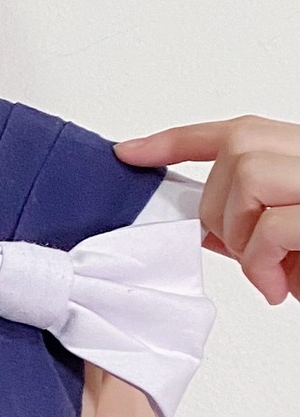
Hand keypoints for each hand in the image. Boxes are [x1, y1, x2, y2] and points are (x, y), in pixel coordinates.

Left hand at [113, 115, 299, 304]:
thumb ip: (247, 224)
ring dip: (244, 236)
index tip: (130, 151)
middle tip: (248, 252)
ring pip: (249, 177)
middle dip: (221, 210)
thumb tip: (198, 222)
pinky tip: (280, 285)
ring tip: (270, 270)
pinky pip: (271, 225)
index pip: (240, 131)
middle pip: (238, 154)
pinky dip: (262, 263)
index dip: (178, 140)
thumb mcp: (285, 247)